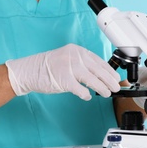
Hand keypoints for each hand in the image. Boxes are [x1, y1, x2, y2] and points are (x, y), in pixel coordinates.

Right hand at [5, 44, 120, 99]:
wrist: (30, 70)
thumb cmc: (50, 67)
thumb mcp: (69, 59)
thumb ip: (83, 64)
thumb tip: (101, 76)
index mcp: (78, 51)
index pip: (99, 61)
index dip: (110, 71)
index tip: (116, 78)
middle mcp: (75, 57)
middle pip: (98, 70)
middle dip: (110, 80)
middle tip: (116, 87)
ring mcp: (69, 67)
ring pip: (92, 79)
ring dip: (101, 88)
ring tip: (107, 93)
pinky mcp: (63, 79)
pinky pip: (79, 89)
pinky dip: (85, 94)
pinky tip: (88, 96)